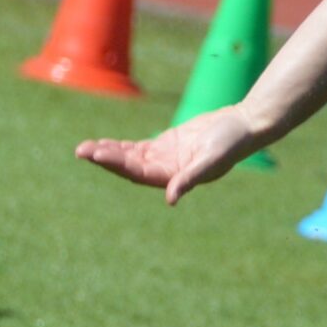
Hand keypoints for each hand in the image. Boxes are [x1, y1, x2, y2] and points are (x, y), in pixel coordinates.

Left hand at [75, 107, 260, 204]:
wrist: (245, 126)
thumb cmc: (232, 142)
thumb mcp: (212, 159)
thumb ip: (190, 178)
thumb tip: (170, 199)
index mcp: (175, 177)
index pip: (138, 172)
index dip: (116, 163)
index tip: (97, 153)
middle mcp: (166, 171)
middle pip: (128, 167)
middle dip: (105, 158)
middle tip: (81, 150)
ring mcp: (166, 158)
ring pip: (130, 158)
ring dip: (109, 153)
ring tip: (84, 148)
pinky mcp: (168, 145)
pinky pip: (138, 148)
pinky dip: (121, 147)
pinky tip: (104, 144)